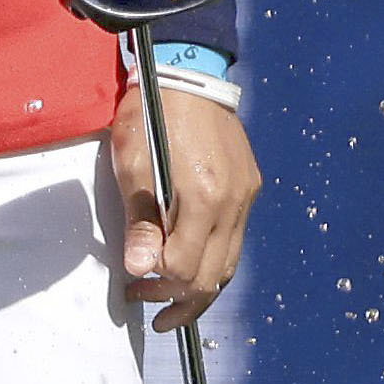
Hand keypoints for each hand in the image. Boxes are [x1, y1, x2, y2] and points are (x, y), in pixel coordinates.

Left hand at [109, 84, 260, 330]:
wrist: (190, 77)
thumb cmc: (153, 119)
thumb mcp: (133, 167)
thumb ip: (139, 222)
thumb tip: (139, 269)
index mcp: (202, 197)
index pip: (184, 267)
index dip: (157, 282)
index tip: (134, 281)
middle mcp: (232, 202)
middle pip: (212, 274)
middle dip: (180, 300)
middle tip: (151, 306)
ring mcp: (246, 195)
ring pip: (229, 261)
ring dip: (200, 288)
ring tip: (173, 302)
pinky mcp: (250, 186)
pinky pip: (235, 238)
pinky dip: (214, 259)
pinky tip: (193, 261)